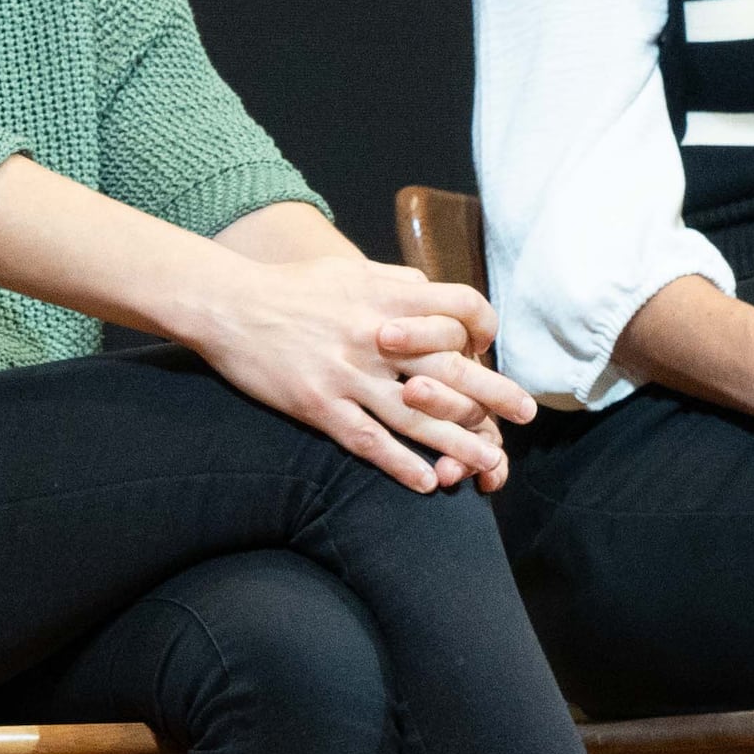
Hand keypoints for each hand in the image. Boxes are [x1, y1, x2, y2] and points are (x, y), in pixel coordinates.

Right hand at [185, 253, 535, 493]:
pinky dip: (401, 464)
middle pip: (452, 369)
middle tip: (525, 415)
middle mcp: (377, 337)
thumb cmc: (293, 288)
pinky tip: (427, 482)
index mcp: (388, 298)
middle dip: (494, 395)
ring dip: (458, 442)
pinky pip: (369, 441)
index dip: (483, 329)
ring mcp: (349, 375)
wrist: (228, 305)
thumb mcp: (351, 271)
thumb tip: (434, 291)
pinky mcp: (319, 405)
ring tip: (487, 463)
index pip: (460, 310)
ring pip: (417, 416)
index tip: (488, 349)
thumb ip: (396, 282)